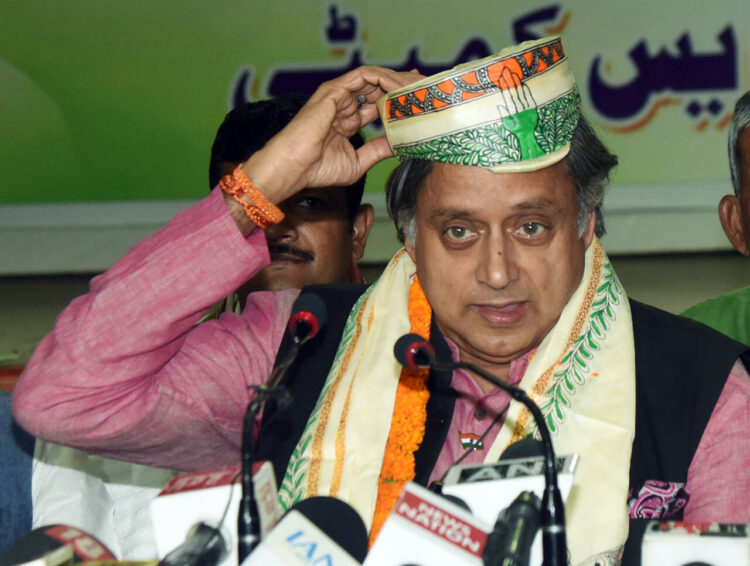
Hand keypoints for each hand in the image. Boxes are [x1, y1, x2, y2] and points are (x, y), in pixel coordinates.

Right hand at [243, 66, 421, 203]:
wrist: (295, 167)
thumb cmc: (318, 169)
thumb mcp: (359, 162)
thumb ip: (378, 150)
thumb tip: (400, 144)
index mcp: (348, 121)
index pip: (378, 105)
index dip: (399, 102)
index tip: (419, 103)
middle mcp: (344, 105)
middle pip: (380, 88)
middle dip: (404, 86)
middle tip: (426, 89)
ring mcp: (339, 96)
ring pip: (375, 78)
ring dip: (398, 80)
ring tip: (418, 86)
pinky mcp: (335, 90)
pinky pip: (365, 75)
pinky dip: (384, 78)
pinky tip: (399, 87)